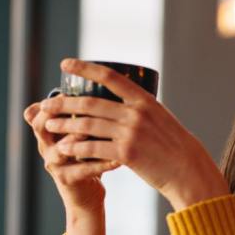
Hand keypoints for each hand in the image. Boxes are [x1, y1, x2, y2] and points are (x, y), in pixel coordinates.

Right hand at [23, 99, 116, 213]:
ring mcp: (55, 164)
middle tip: (83, 105)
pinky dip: (101, 163)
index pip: (39, 111)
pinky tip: (118, 159)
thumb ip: (88, 114)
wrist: (88, 195)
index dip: (51, 100)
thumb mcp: (85, 134)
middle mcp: (47, 146)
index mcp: (49, 132)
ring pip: (60, 148)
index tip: (70, 89)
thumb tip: (108, 83)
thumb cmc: (91, 158)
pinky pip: (82, 170)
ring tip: (99, 132)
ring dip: (78, 138)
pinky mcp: (67, 180)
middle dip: (58, 114)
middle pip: (40, 125)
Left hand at [40, 59, 229, 209]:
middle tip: (46, 104)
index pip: (109, 76)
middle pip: (91, 103)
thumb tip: (119, 103)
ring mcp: (131, 133)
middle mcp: (136, 113)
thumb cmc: (174, 145)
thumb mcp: (160, 119)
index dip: (84, 67)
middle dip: (64, 103)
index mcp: (144, 100)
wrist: (188, 170)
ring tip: (49, 125)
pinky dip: (75, 148)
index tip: (65, 64)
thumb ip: (139, 110)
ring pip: (87, 125)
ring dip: (64, 125)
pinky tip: (63, 148)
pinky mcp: (127, 153)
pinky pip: (93, 148)